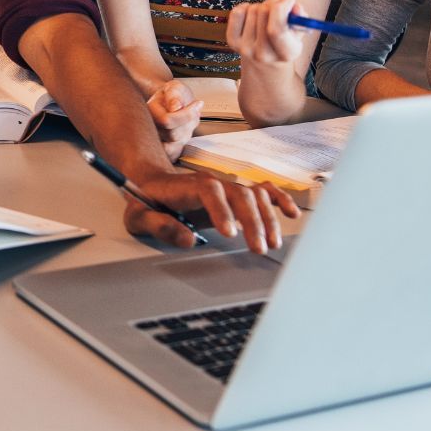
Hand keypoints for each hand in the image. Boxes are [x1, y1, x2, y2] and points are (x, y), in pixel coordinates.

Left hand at [123, 171, 298, 253]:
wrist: (152, 184)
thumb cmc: (146, 201)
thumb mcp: (139, 216)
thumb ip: (159, 226)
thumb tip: (187, 239)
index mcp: (187, 186)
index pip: (209, 191)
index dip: (221, 210)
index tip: (229, 233)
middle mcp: (212, 183)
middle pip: (239, 194)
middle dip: (252, 221)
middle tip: (257, 247)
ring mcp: (226, 187)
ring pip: (255, 195)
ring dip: (267, 218)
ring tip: (271, 243)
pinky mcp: (235, 194)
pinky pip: (263, 191)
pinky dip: (279, 199)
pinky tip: (291, 213)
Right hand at [145, 80, 202, 159]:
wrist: (173, 102)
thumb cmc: (173, 95)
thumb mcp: (174, 87)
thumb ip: (174, 94)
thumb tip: (175, 106)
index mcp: (149, 111)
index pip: (166, 121)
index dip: (186, 114)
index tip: (196, 104)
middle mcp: (150, 127)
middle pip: (173, 135)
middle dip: (188, 123)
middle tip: (193, 110)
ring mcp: (157, 140)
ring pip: (177, 144)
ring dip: (188, 131)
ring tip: (189, 118)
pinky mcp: (164, 149)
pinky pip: (176, 151)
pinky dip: (186, 139)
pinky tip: (186, 128)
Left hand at [226, 0, 306, 71]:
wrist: (265, 61)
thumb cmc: (285, 40)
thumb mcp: (298, 31)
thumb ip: (301, 18)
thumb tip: (294, 6)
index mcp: (286, 53)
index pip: (277, 29)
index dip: (283, 8)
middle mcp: (263, 54)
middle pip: (264, 14)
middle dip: (274, 2)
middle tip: (279, 3)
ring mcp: (245, 49)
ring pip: (252, 10)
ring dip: (262, 6)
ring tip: (267, 15)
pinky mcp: (233, 42)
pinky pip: (237, 13)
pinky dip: (245, 7)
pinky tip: (252, 14)